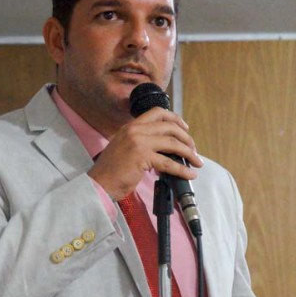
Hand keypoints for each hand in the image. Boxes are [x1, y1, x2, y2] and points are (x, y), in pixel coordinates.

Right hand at [88, 107, 202, 200]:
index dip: (174, 118)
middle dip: (186, 137)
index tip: (184, 128)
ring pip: (173, 143)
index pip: (157, 112)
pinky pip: (169, 162)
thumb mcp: (124, 149)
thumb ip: (141, 144)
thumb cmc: (110, 172)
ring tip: (196, 161)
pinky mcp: (142, 157)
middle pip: (169, 126)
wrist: (98, 184)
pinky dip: (183, 169)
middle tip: (193, 148)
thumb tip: (164, 150)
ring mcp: (138, 142)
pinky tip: (189, 174)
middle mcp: (135, 130)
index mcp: (130, 127)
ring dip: (189, 152)